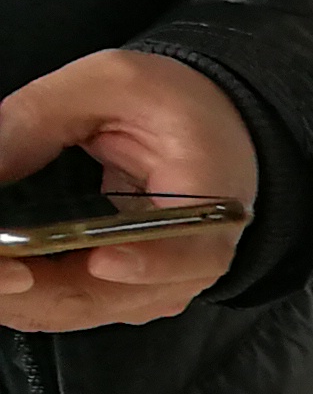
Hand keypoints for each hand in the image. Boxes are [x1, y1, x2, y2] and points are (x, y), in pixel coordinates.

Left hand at [0, 49, 259, 329]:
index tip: (101, 260)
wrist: (212, 135)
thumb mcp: (111, 82)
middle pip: (107, 298)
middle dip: (26, 286)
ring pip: (73, 311)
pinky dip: (19, 295)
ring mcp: (154, 289)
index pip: (191, 253)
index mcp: (209, 205)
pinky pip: (64, 308)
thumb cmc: (173, 106)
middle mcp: (187, 265)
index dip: (147, 264)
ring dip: (13, 295)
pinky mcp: (125, 296)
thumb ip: (41, 116)